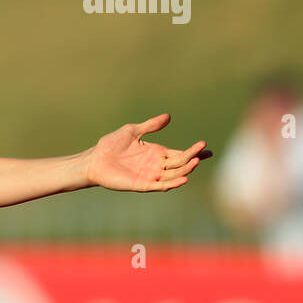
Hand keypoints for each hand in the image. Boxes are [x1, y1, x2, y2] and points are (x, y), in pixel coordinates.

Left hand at [86, 113, 211, 191]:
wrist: (95, 160)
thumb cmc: (111, 145)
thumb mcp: (132, 131)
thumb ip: (150, 126)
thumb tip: (168, 116)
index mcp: (157, 152)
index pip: (180, 153)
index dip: (194, 151)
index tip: (207, 148)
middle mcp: (157, 165)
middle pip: (180, 164)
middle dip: (193, 159)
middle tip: (203, 153)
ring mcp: (151, 176)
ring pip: (174, 175)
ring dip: (185, 170)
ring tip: (195, 162)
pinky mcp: (143, 185)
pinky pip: (161, 186)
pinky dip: (173, 183)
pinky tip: (183, 179)